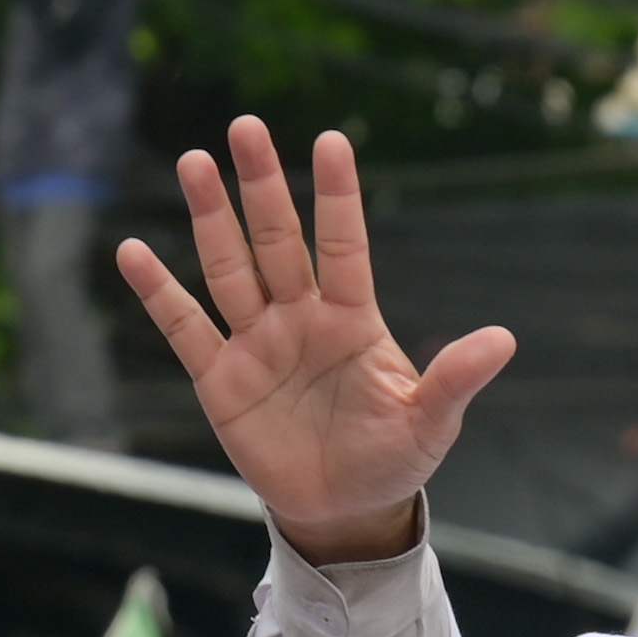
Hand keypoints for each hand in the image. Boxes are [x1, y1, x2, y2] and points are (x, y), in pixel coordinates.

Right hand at [123, 125, 512, 568]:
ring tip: (196, 163)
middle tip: (246, 126)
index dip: (336, 196)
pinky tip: (133, 251)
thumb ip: (455, 380)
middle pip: (277, 240)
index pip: (343, 245)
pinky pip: (184, 328)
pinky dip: (158, 291)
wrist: (346, 510)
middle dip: (262, 186)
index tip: (329, 141)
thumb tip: (504, 339)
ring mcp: (257, 343)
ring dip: (211, 217)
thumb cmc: (392, 458)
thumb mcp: (430, 424)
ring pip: (229, 268)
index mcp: (352, 319)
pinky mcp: (221, 380)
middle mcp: (300, 318)